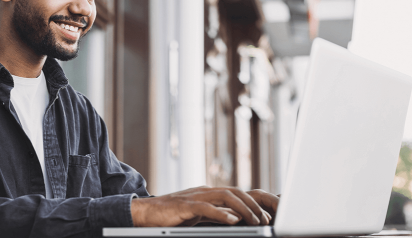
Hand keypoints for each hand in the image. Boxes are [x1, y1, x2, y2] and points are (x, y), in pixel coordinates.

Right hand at [131, 186, 278, 226]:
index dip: (252, 203)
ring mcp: (195, 197)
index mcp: (207, 193)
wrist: (146, 213)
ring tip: (255, 220)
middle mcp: (203, 191)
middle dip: (252, 204)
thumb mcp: (197, 214)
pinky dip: (222, 214)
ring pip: (225, 197)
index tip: (265, 216)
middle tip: (265, 219)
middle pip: (234, 192)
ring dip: (243, 208)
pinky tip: (233, 221)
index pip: (235, 193)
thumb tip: (235, 218)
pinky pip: (207, 208)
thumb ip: (215, 214)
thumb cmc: (171, 215)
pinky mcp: (185, 206)